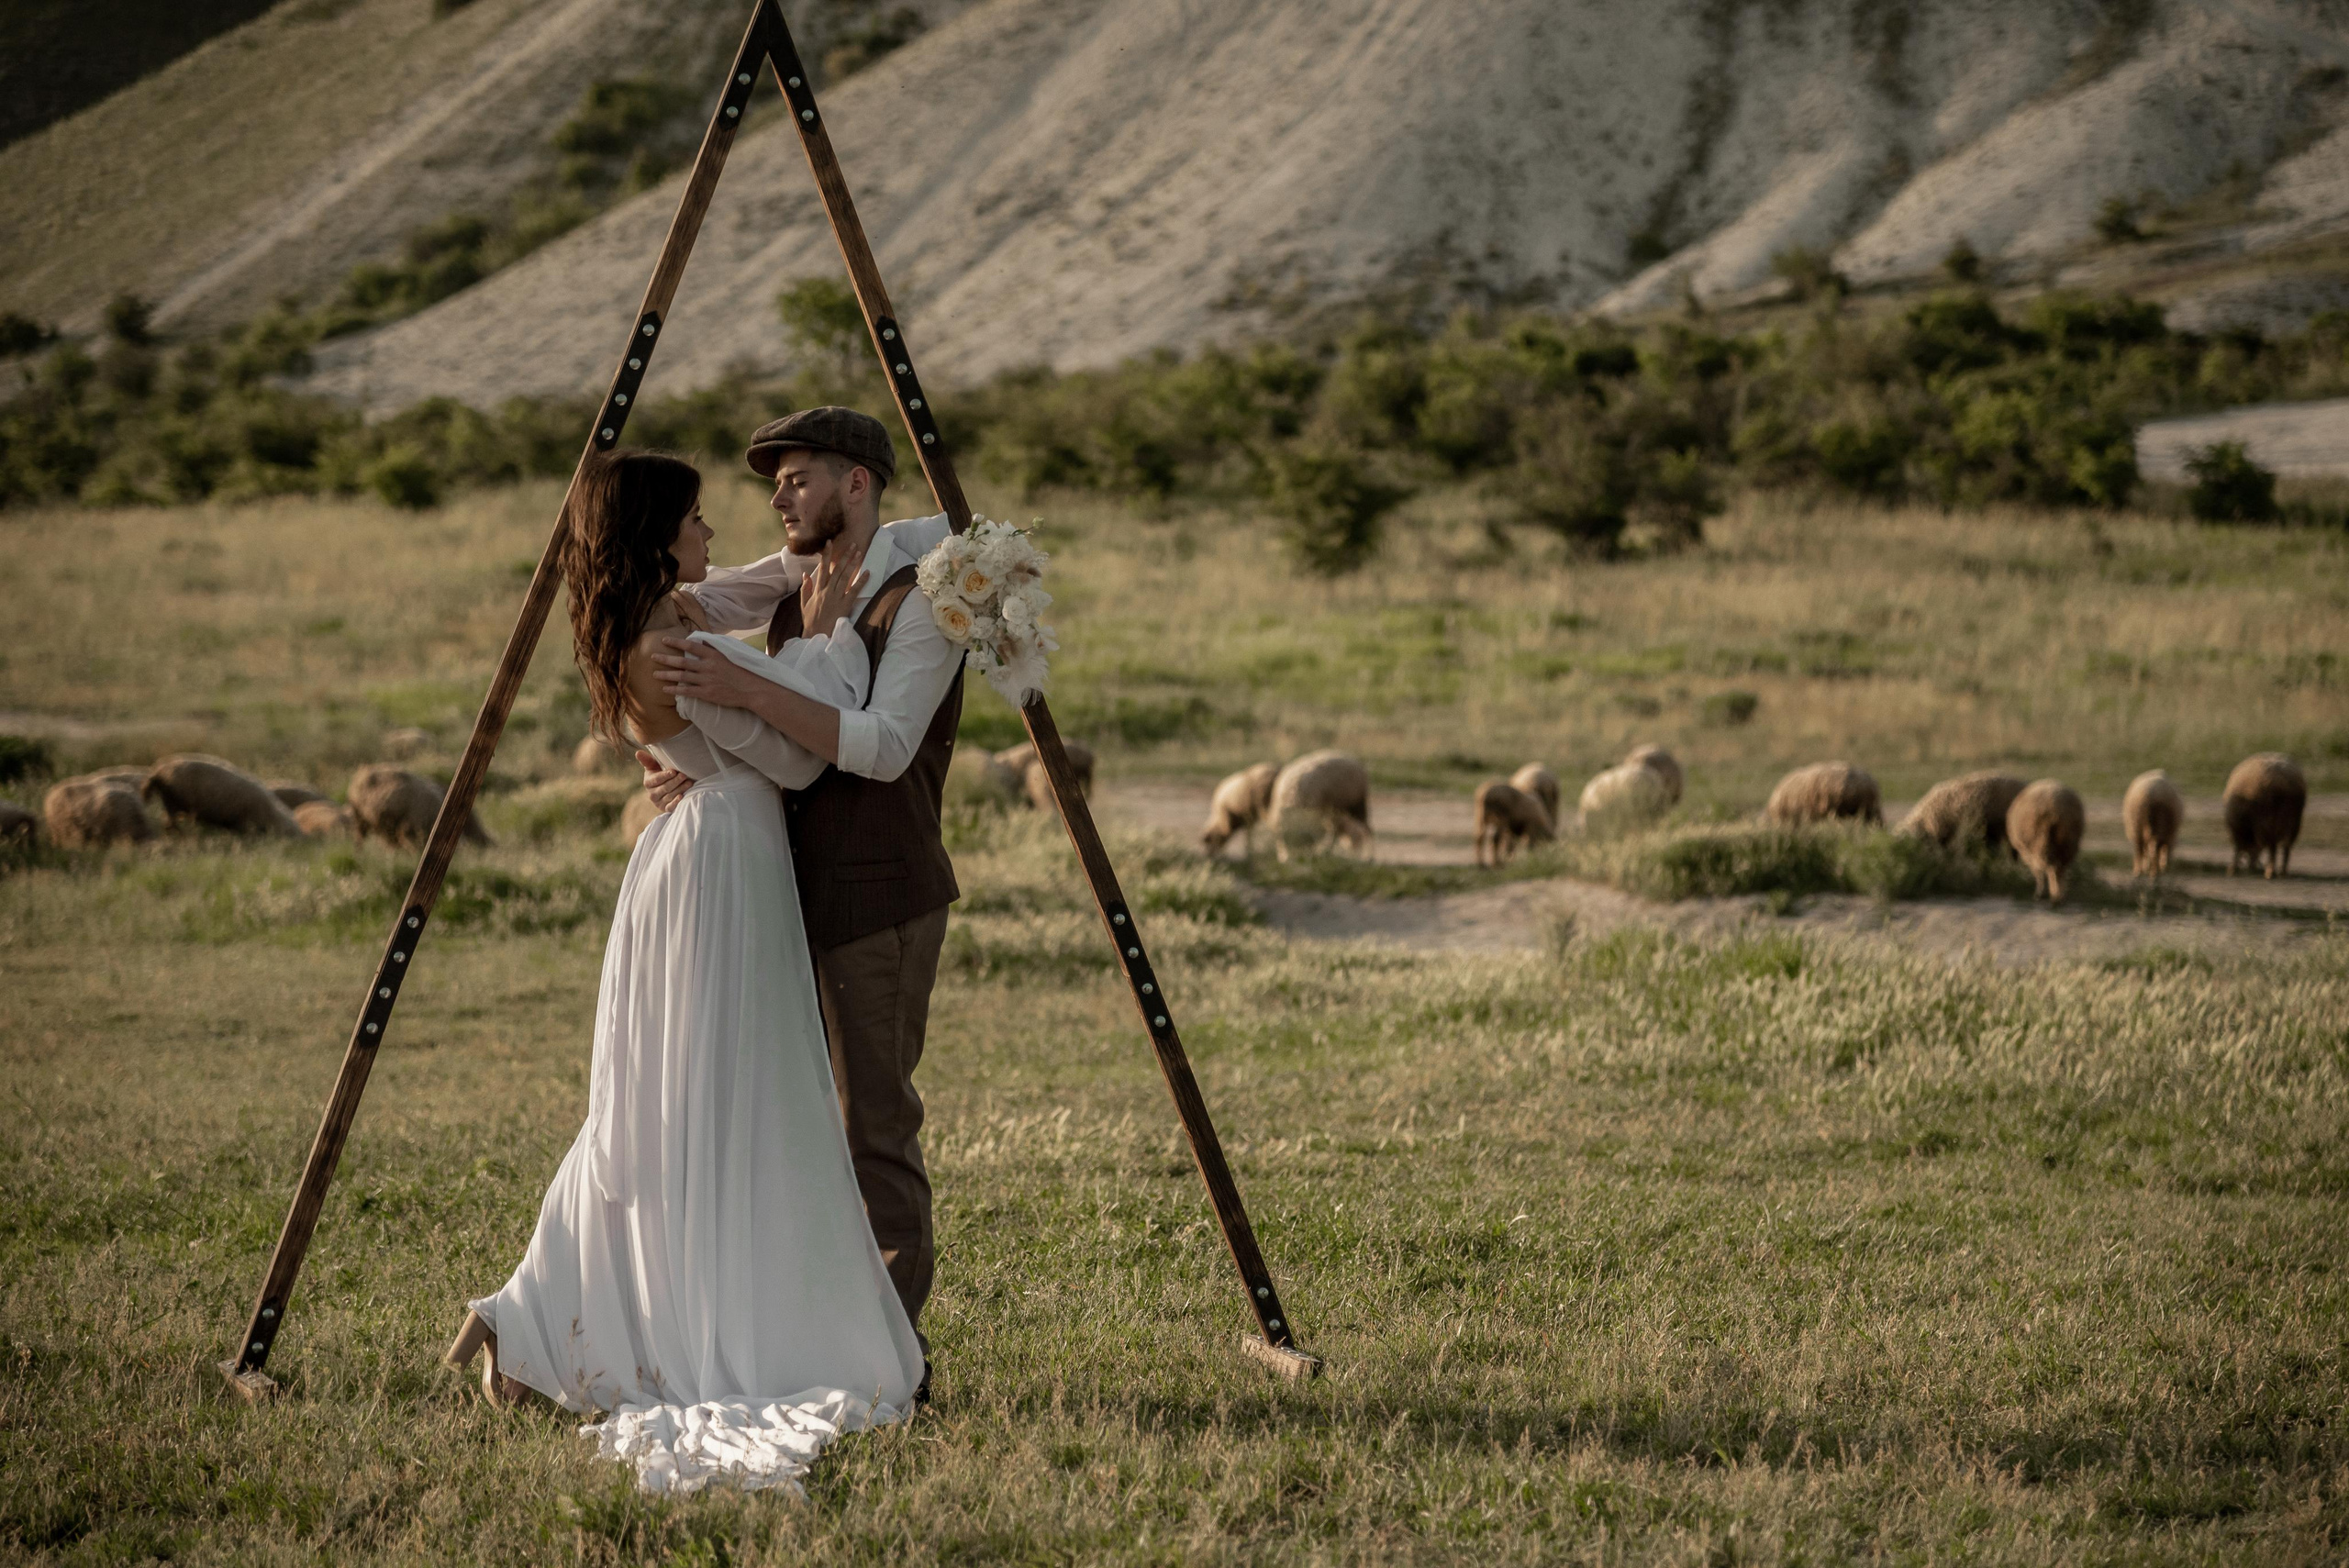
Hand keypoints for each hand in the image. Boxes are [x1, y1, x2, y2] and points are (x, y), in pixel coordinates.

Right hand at [636, 750, 692, 812]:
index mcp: (648, 782)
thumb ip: (647, 760)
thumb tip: (638, 752)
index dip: (665, 776)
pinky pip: (670, 807)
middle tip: (684, 775)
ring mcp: (658, 802)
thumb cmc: (659, 773)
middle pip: (665, 788)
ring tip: (689, 782)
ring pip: (670, 796)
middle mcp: (652, 794)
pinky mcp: (665, 808)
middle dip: (675, 781)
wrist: (665, 788)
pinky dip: (676, 802)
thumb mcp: (653, 766)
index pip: (656, 779)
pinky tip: (682, 796)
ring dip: (680, 789)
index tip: (673, 771)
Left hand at [651, 637, 768, 710]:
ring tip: (655, 674)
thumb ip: (715, 649)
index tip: (664, 640)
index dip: (676, 642)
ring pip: (681, 676)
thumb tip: (703, 641)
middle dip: (665, 659)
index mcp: (713, 655)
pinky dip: (675, 690)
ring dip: (666, 675)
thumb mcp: (730, 655)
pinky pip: (687, 691)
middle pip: (682, 661)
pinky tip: (665, 689)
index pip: (691, 645)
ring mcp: (706, 681)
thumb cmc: (742, 672)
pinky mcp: (707, 693)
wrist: (752, 689)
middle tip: (653, 657)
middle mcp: (708, 667)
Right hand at [798, 545, 868, 635]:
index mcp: (818, 589)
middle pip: (837, 569)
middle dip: (845, 555)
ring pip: (845, 577)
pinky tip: (868, 573)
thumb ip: (805, 588)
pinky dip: (861, 581)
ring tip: (859, 553)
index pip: (822, 568)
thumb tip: (805, 575)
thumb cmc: (811, 620)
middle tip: (852, 544)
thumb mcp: (804, 603)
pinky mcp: (845, 605)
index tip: (829, 543)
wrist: (817, 634)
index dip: (826, 554)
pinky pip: (855, 591)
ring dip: (853, 564)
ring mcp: (837, 597)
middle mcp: (828, 590)